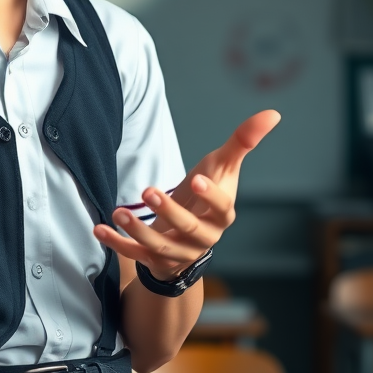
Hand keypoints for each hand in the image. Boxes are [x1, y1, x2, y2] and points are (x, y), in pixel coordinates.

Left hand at [94, 109, 280, 281]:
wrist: (188, 237)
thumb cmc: (206, 196)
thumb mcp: (222, 168)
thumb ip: (243, 142)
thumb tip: (273, 113)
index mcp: (222, 216)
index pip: (223, 208)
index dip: (212, 197)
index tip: (199, 179)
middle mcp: (202, 238)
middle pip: (189, 228)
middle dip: (169, 212)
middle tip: (149, 191)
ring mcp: (178, 252)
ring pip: (159, 245)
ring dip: (138, 230)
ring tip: (118, 212)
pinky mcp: (154, 260)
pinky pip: (134, 254)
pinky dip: (116, 243)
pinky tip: (98, 229)